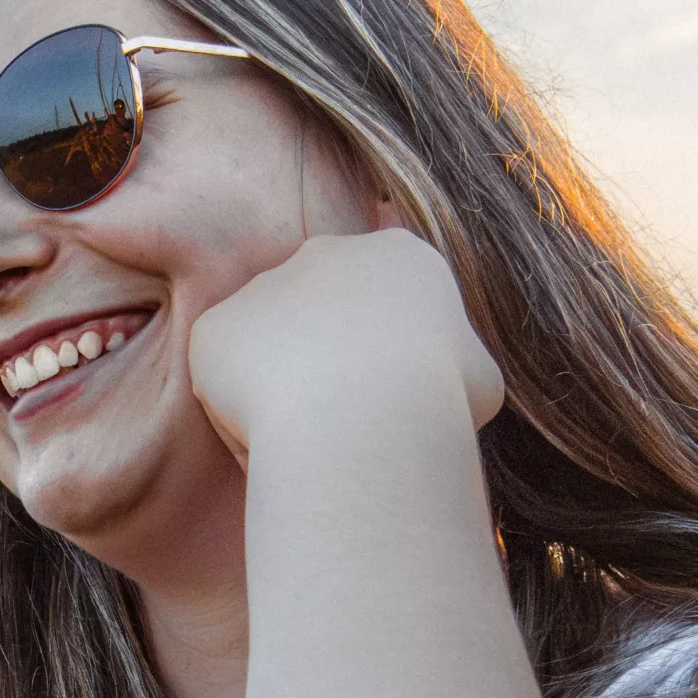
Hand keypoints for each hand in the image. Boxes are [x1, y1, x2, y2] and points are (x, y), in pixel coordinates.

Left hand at [188, 232, 504, 464]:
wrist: (364, 418)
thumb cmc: (436, 407)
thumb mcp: (480, 382)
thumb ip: (456, 365)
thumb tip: (449, 379)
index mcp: (401, 255)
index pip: (386, 304)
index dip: (389, 363)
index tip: (396, 403)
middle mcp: (328, 253)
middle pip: (324, 320)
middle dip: (330, 367)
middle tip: (347, 425)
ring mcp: (265, 285)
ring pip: (270, 355)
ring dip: (284, 396)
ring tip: (311, 442)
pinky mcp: (217, 327)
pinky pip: (225, 386)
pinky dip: (241, 420)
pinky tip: (272, 444)